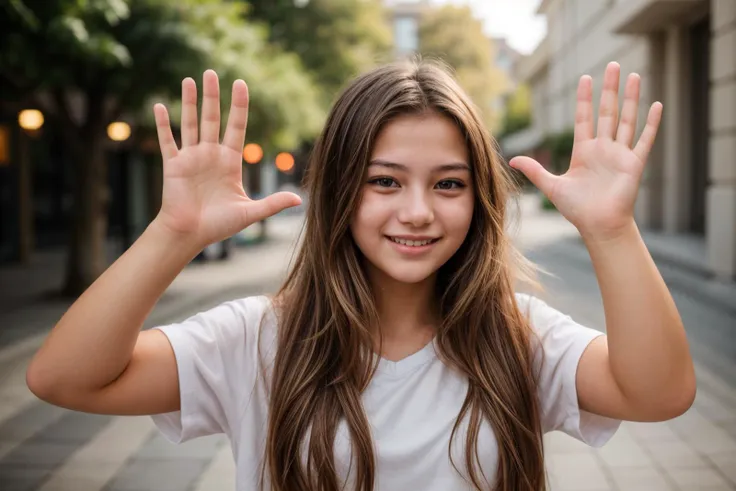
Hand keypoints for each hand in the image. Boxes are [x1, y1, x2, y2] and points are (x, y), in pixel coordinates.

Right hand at [151, 70, 301, 248]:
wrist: (190, 235)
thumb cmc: (218, 226)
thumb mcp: (250, 212)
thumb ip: (272, 203)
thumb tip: (299, 200)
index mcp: (229, 161)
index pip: (236, 127)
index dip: (238, 105)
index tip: (240, 83)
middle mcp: (210, 155)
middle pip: (212, 118)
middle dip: (212, 96)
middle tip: (212, 71)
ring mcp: (191, 158)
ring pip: (190, 123)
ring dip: (189, 102)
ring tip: (190, 80)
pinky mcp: (173, 165)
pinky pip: (167, 140)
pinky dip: (163, 124)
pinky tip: (160, 105)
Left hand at [510, 62, 662, 241]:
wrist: (598, 226)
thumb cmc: (576, 209)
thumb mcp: (552, 186)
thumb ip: (535, 170)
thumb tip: (512, 158)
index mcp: (583, 151)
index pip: (584, 118)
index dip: (584, 99)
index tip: (585, 78)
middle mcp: (603, 148)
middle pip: (607, 111)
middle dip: (609, 88)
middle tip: (612, 65)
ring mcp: (619, 154)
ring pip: (626, 119)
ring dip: (631, 98)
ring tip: (634, 75)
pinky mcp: (634, 164)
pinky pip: (644, 140)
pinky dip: (651, 123)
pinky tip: (656, 104)